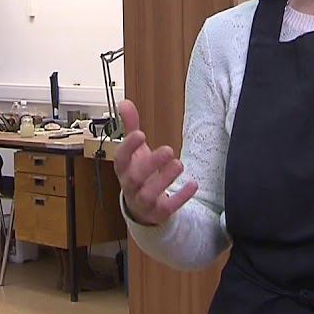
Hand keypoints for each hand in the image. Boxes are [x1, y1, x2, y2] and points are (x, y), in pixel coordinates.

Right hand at [113, 100, 198, 224]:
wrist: (141, 207)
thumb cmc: (138, 173)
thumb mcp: (134, 151)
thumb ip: (130, 127)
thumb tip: (125, 102)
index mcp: (124, 169)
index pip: (120, 158)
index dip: (128, 147)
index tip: (140, 134)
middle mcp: (131, 186)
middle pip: (135, 177)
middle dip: (151, 163)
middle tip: (168, 150)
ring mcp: (144, 201)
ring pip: (150, 194)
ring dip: (165, 178)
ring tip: (179, 163)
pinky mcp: (159, 211)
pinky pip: (168, 208)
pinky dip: (180, 197)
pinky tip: (193, 185)